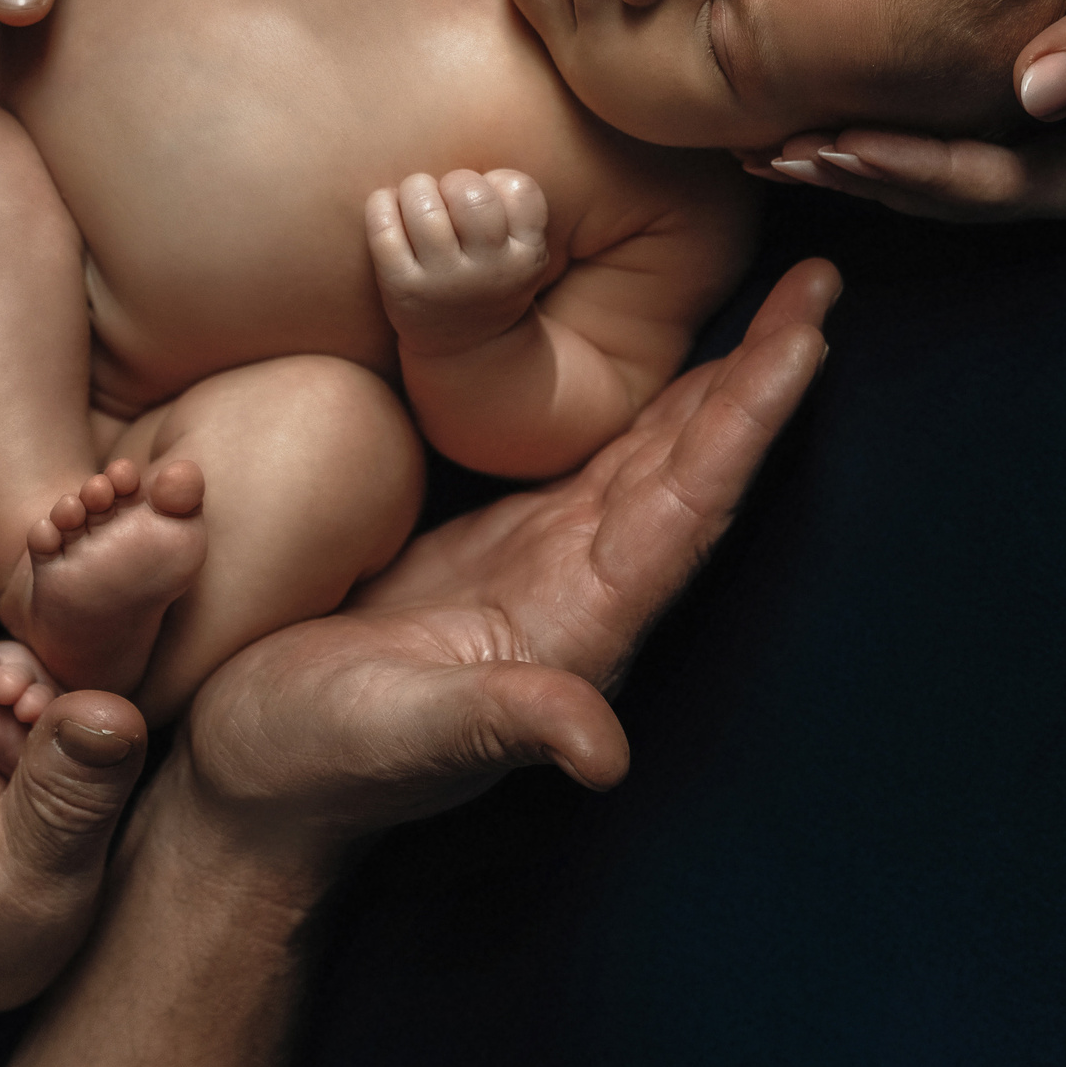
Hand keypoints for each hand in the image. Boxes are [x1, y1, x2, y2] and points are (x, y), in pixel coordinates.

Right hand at [163, 258, 839, 876]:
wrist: (245, 786)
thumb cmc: (315, 768)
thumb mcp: (401, 737)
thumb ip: (502, 725)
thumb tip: (605, 754)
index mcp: (584, 622)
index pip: (693, 502)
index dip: (753, 419)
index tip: (812, 337)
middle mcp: (585, 584)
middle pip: (694, 460)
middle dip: (759, 372)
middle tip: (820, 280)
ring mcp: (544, 558)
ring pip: (648, 448)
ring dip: (711, 374)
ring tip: (770, 295)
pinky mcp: (493, 539)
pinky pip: (579, 450)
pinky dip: (622, 392)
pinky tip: (638, 343)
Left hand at [367, 168, 551, 356]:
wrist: (467, 347)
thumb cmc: (492, 275)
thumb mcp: (523, 250)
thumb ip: (513, 205)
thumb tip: (464, 176)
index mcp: (526, 257)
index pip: (519, 190)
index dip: (497, 182)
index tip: (487, 198)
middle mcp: (489, 272)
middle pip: (471, 195)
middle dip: (454, 181)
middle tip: (447, 196)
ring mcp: (443, 282)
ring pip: (424, 206)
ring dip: (417, 188)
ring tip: (418, 200)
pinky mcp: (401, 289)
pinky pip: (383, 228)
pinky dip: (381, 204)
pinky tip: (387, 207)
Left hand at [744, 0, 1065, 218]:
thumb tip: (1039, 91)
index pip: (1006, 189)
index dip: (918, 174)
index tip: (835, 145)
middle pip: (959, 195)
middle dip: (864, 178)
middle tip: (768, 153)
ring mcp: (1059, 137)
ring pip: (940, 168)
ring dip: (854, 158)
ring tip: (762, 141)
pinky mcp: (1027, 94)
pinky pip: (941, 120)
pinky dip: (875, 112)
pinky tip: (807, 88)